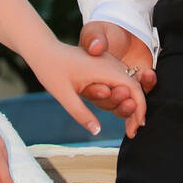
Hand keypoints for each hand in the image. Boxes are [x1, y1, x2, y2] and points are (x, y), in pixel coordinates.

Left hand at [30, 38, 147, 140]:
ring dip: (130, 103)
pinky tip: (119, 110)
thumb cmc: (51, 70)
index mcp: (104, 68)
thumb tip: (97, 131)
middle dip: (137, 110)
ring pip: (128, 83)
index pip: (133, 88)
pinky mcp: (104, 65)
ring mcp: (108, 62)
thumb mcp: (63, 95)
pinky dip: (123, 96)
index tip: (135, 128)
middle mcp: (110, 63)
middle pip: (134, 87)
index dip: (139, 109)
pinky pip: (120, 80)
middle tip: (132, 132)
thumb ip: (81, 113)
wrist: (44, 50)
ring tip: (129, 126)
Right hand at [77, 22, 156, 120]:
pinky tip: (148, 74)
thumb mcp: (95, 31)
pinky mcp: (140, 82)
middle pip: (109, 103)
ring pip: (126, 106)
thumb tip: (95, 48)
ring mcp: (125, 87)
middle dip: (116, 101)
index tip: (104, 90)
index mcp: (91, 79)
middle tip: (123, 93)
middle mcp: (107, 87)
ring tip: (134, 101)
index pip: (91, 91)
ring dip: (130, 106)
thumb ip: (93, 38)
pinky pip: (145, 89)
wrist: (126, 30)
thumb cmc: (105, 31)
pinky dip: (148, 84)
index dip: (97, 93)